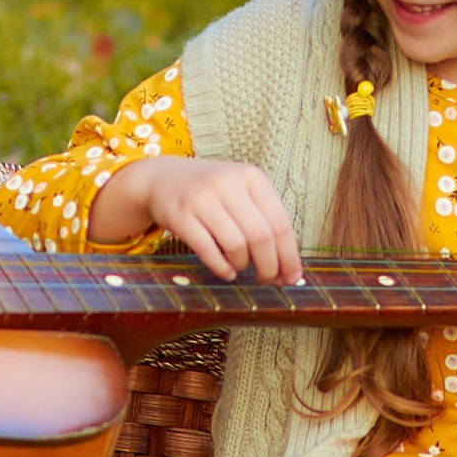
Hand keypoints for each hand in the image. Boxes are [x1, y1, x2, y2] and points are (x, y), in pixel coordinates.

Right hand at [89, 151, 303, 282]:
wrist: (163, 178)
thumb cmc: (212, 192)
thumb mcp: (241, 191)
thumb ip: (265, 220)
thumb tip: (289, 266)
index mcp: (251, 177)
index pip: (281, 223)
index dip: (289, 256)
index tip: (292, 278)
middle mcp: (228, 183)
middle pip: (261, 236)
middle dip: (269, 266)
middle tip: (268, 280)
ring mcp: (202, 198)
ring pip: (236, 245)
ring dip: (243, 265)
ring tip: (241, 268)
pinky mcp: (181, 215)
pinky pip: (208, 250)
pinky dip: (221, 267)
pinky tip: (227, 272)